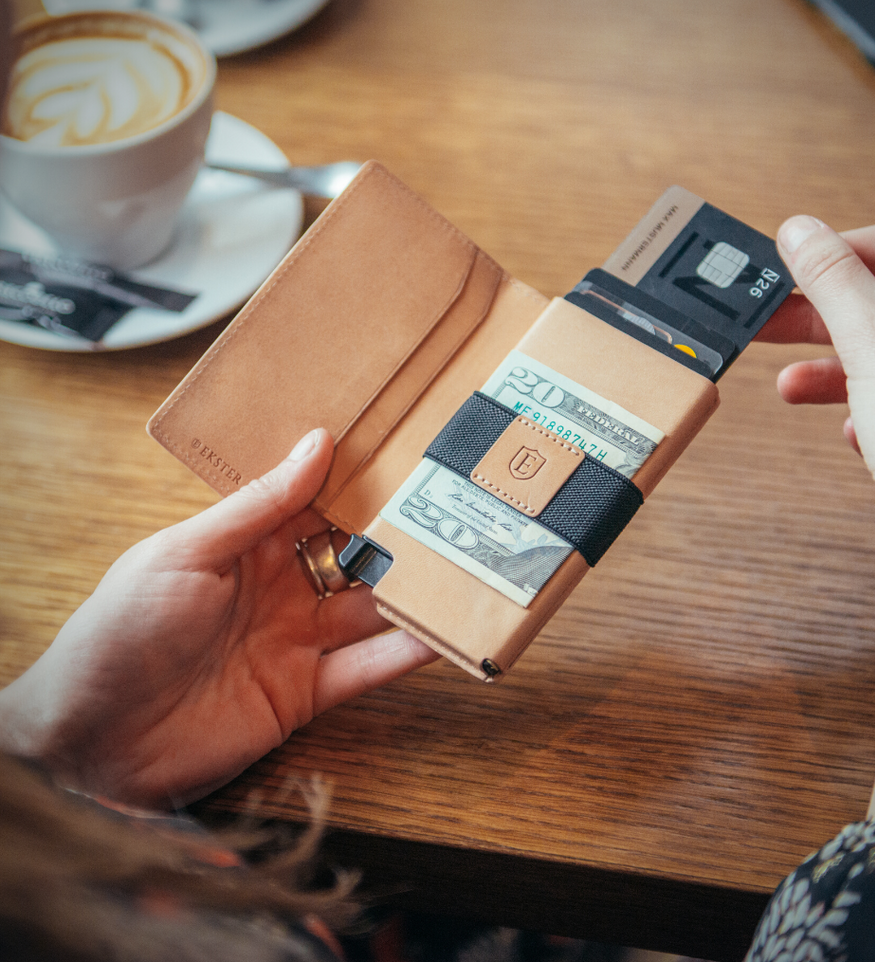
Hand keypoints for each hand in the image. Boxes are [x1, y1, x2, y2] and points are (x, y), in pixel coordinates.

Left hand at [0, 429, 438, 807]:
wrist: (91, 746)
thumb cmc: (117, 634)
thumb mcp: (184, 553)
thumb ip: (257, 505)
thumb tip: (317, 443)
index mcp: (246, 546)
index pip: (317, 504)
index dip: (361, 482)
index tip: (411, 455)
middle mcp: (279, 589)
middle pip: (354, 555)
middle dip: (400, 535)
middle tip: (457, 508)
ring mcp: (296, 641)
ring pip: (371, 609)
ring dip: (415, 592)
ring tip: (467, 566)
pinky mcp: (306, 693)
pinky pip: (367, 668)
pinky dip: (406, 653)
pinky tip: (444, 635)